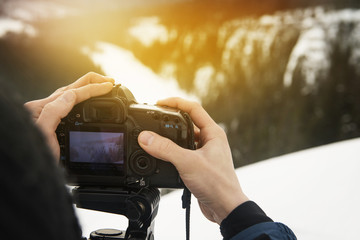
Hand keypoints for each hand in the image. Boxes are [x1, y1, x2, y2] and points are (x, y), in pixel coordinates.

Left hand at [24, 72, 113, 160]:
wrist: (24, 174)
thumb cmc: (30, 157)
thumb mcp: (42, 134)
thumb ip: (54, 112)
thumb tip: (71, 96)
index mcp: (40, 109)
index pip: (72, 93)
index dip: (93, 88)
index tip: (109, 86)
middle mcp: (42, 110)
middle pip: (72, 89)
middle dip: (92, 83)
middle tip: (109, 82)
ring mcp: (45, 116)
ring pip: (69, 96)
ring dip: (86, 89)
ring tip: (100, 88)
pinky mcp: (49, 125)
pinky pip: (67, 106)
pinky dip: (79, 100)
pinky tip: (84, 103)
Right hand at [138, 98, 248, 223]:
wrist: (225, 208)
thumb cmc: (218, 184)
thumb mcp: (188, 163)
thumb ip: (166, 149)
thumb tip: (146, 137)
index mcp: (213, 133)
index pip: (193, 109)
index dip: (176, 103)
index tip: (159, 103)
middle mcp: (210, 141)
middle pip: (187, 123)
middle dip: (170, 120)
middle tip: (154, 119)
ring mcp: (204, 153)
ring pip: (184, 140)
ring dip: (170, 139)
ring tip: (154, 138)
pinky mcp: (199, 165)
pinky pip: (182, 153)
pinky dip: (171, 153)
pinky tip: (162, 157)